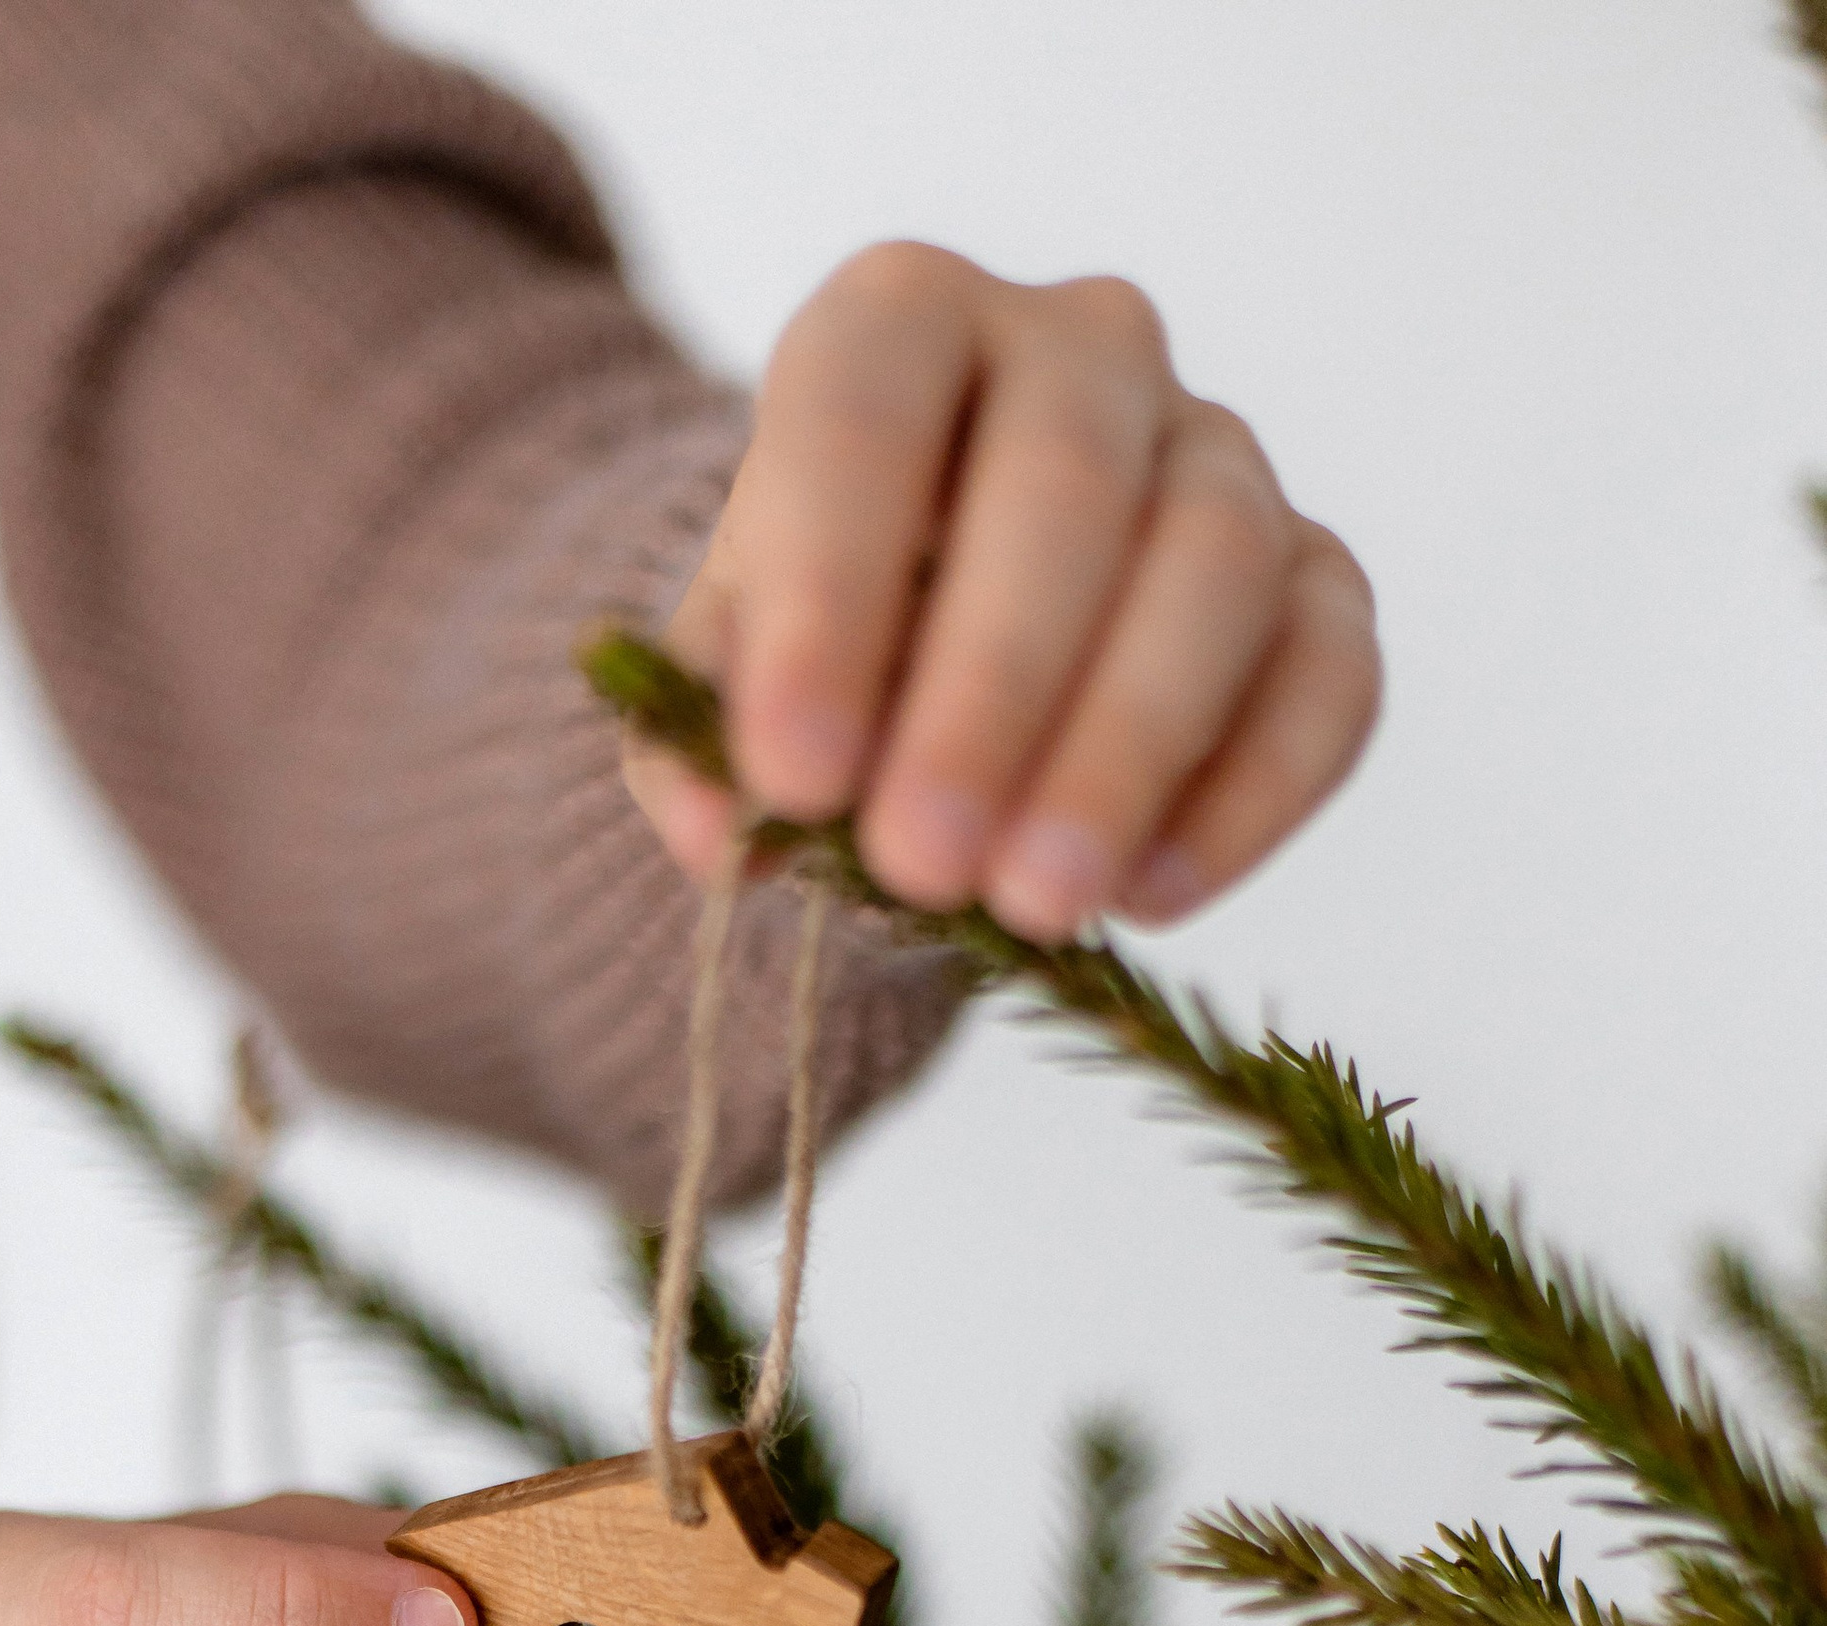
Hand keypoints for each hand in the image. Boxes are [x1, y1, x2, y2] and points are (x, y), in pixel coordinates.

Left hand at [627, 244, 1378, 936]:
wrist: (926, 657)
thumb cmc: (822, 645)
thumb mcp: (719, 678)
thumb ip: (693, 744)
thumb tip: (719, 842)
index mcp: (903, 324)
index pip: (866, 408)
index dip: (829, 594)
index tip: (790, 778)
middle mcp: (1081, 349)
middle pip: (1067, 481)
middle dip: (992, 691)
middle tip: (922, 864)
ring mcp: (1218, 456)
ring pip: (1216, 564)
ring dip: (1126, 747)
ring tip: (1038, 905)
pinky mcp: (1316, 580)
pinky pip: (1329, 671)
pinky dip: (1251, 793)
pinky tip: (1147, 901)